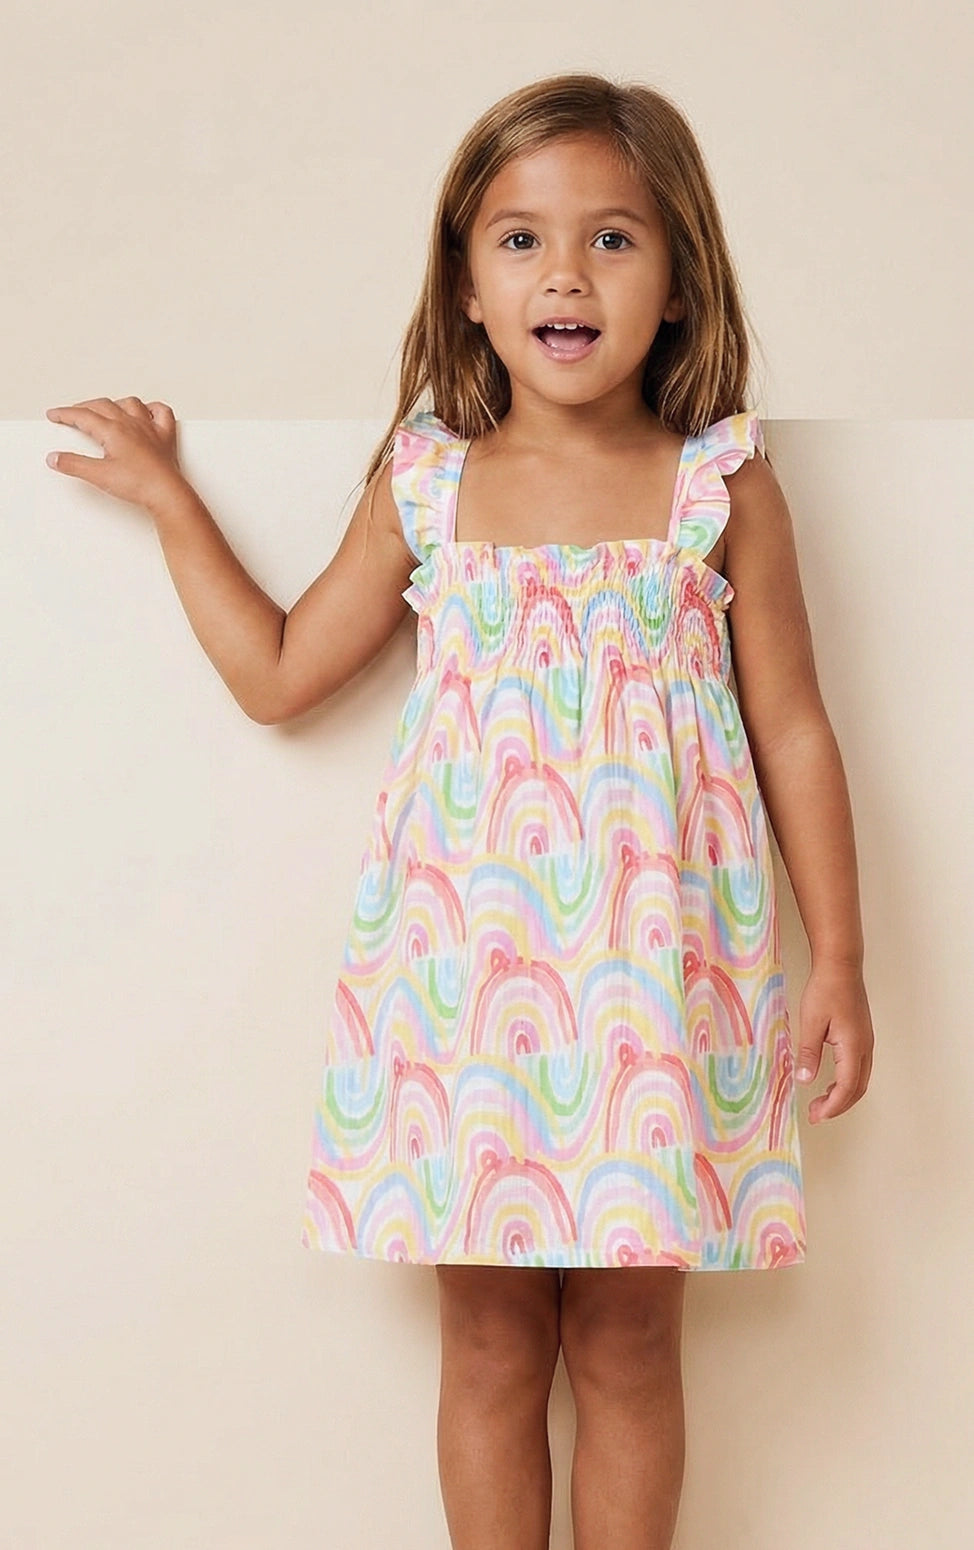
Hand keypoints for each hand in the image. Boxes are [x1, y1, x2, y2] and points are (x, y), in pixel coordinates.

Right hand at [45, 397, 185, 514]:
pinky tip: (147, 411)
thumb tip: (56, 458)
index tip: (55, 414)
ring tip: (106, 409)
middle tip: (73, 413)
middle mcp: (132, 424)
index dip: (65, 414)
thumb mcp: (99, 476)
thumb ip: (75, 465)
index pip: (83, 416)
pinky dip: (152, 408)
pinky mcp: (166, 437)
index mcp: (114, 430)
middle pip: (103, 406)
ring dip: (115, 404)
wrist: (167, 493)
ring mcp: (150, 428)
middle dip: (84, 407)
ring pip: (130, 404)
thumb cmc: (140, 484)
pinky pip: (161, 413)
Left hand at [794, 959, 873, 1123]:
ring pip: (860, 1080)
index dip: (832, 1106)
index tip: (816, 1116)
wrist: (841, 966)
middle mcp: (865, 1048)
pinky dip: (847, 1082)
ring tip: (821, 1102)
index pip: (846, 1088)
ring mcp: (866, 1042)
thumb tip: (805, 1080)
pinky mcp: (862, 1036)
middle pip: (857, 1089)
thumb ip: (809, 1053)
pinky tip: (830, 1081)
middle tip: (817, 1114)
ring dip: (843, 1095)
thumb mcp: (811, 1022)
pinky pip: (859, 1068)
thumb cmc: (826, 989)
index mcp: (853, 1047)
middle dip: (838, 1106)